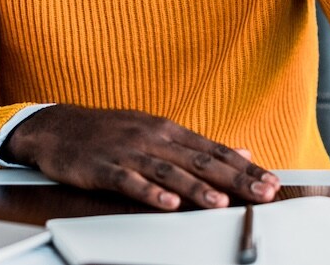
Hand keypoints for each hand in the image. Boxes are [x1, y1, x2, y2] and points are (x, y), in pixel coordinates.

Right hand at [0, 104, 280, 210]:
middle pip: (200, 160)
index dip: (245, 167)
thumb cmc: (109, 132)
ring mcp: (129, 152)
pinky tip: (166, 203)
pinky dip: (149, 192)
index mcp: (168, 130)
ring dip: (197, 188)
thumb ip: (197, 146)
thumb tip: (241, 151)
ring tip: (221, 203)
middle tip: (263, 192)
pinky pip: (130, 181)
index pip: (214, 150)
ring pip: (169, 171)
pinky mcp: (104, 167)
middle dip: (235, 178)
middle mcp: (153, 138)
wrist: (57, 126)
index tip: (272, 181)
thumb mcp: (155, 132)